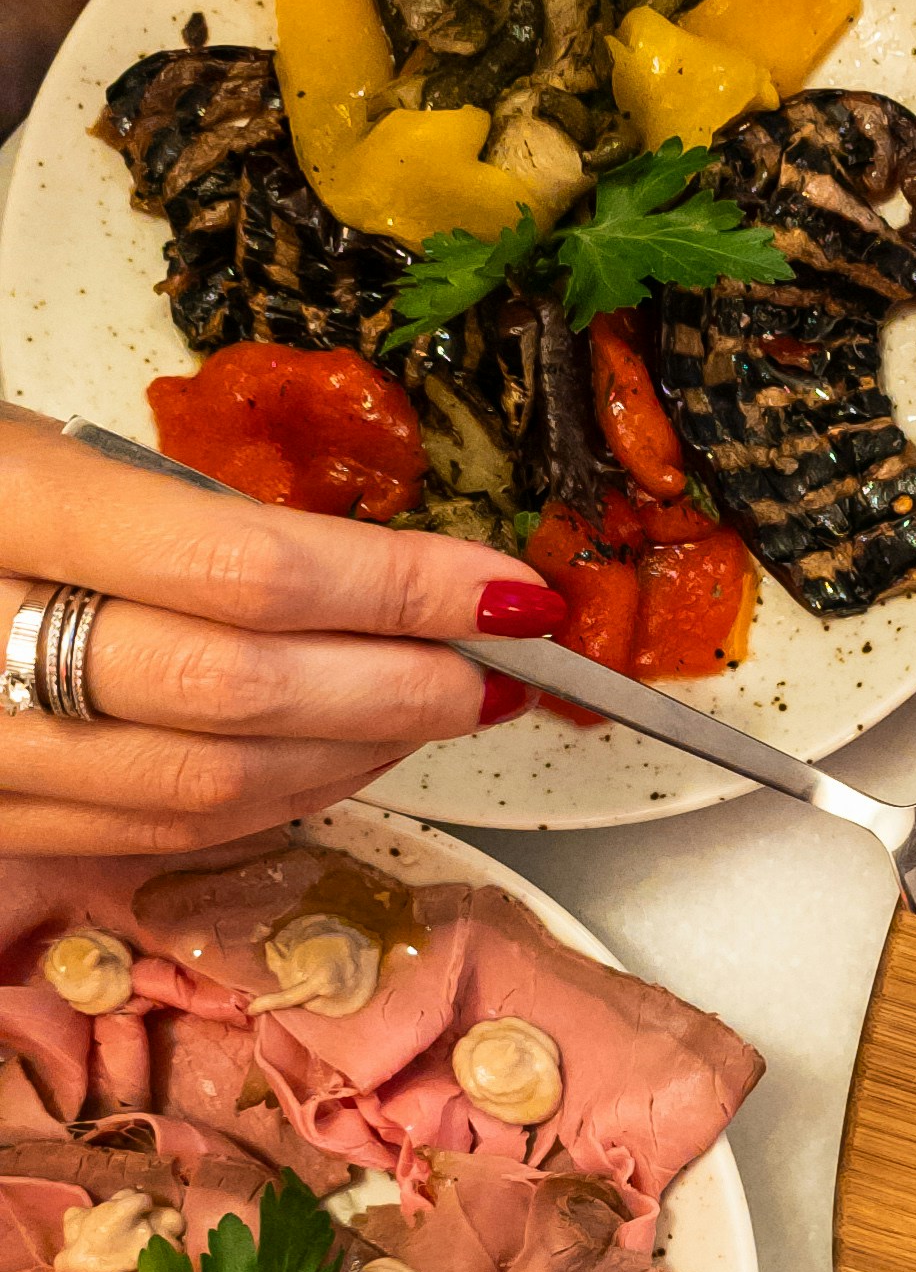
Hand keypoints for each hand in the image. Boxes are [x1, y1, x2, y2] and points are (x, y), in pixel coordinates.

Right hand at [0, 415, 563, 852]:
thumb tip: (358, 576)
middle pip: (237, 696)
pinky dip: (268, 800)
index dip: (398, 591)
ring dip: (353, 756)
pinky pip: (148, 831)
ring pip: (203, 788)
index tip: (509, 589)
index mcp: (1, 504)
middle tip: (498, 666)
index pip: (244, 571)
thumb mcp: (27, 440)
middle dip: (397, 689)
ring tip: (441, 707)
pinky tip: (338, 757)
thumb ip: (175, 508)